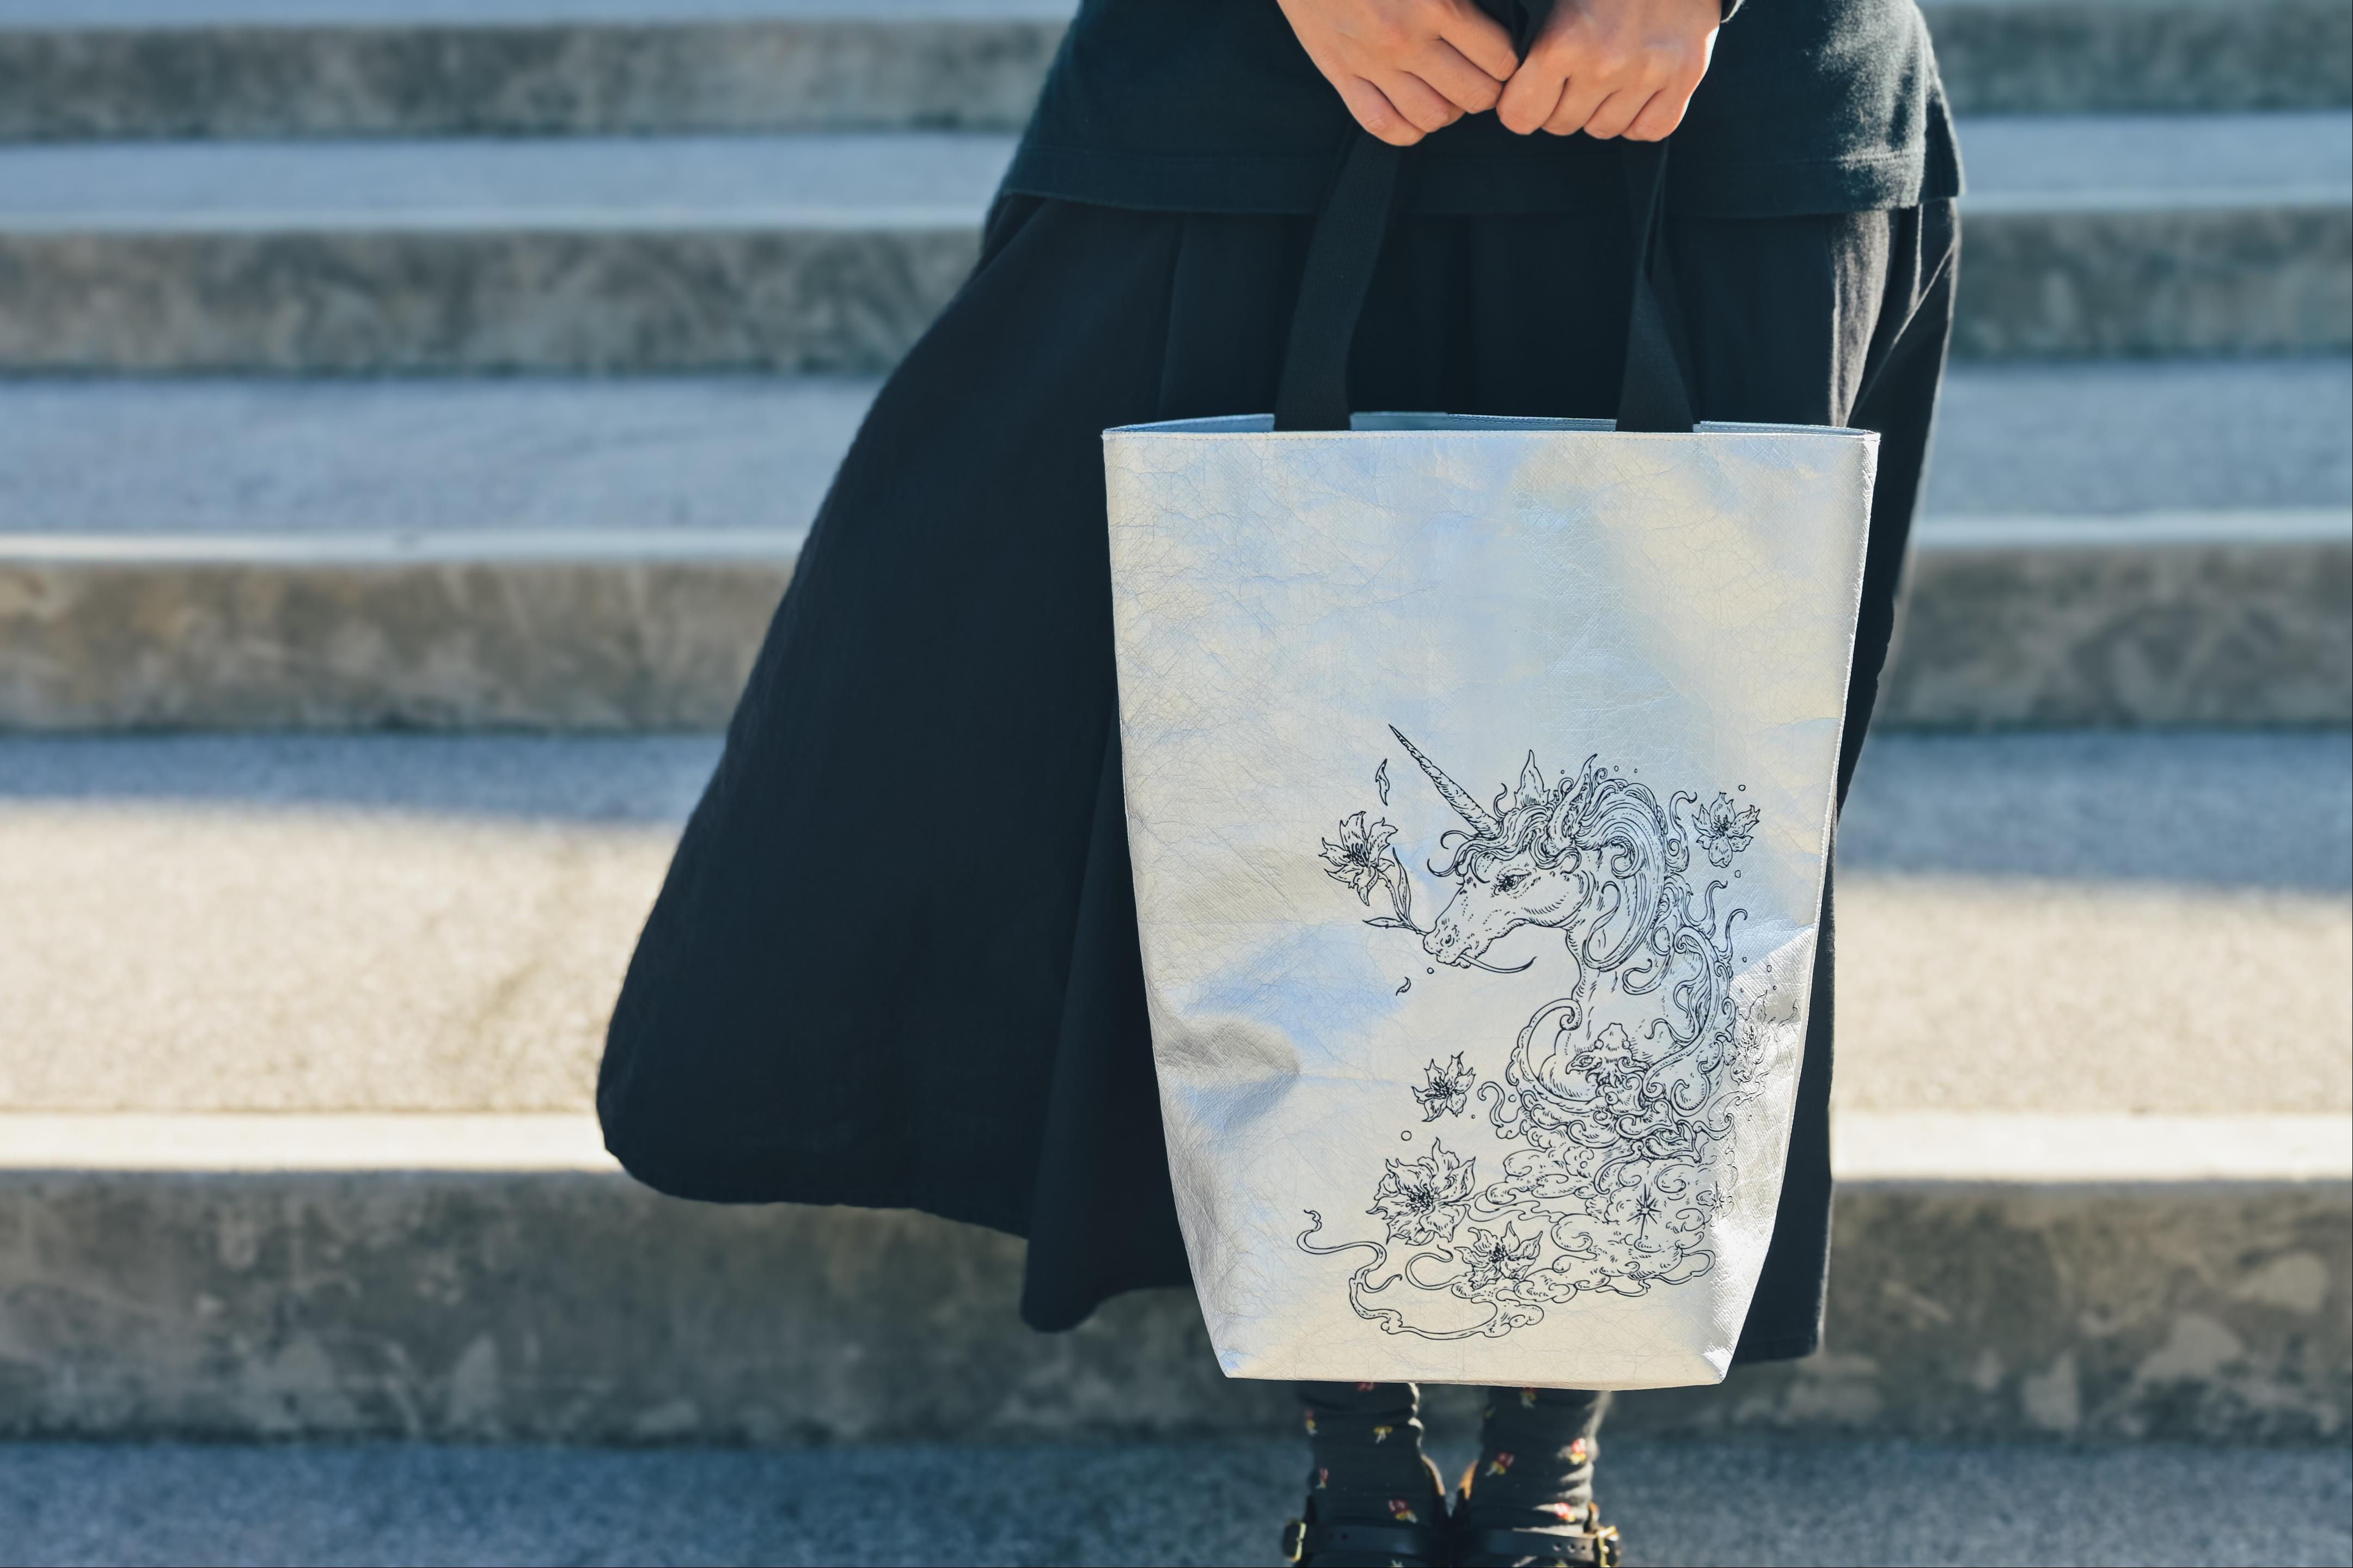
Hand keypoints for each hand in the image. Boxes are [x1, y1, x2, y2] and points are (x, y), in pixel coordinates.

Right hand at [1278, 0, 1521, 146]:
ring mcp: (1371, 63)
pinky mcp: (1340, 75)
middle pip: (1473, 95)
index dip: (1507, 61)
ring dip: (1449, 111)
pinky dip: (1408, 128)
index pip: (1499, 58)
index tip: (1500, 55)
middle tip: (1479, 78)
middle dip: (1485, 91)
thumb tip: (1496, 6)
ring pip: (1433, 117)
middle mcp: (1406, 40)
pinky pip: (1384, 126)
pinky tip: (1414, 113)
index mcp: (1437, 3)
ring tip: (1447, 94)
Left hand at [1495, 0, 1719, 140]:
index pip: (1520, 116)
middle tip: (1572, 74)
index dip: (1520, 106)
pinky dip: (1639, 119)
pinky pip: (1650, 129)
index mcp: (1563, 41)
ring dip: (1599, 111)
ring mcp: (1648, 72)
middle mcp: (1606, 63)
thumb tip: (1506, 82)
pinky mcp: (1686, 75)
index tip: (1529, 90)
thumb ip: (1529, 38)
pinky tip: (1635, 91)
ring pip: (1604, 130)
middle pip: (1561, 125)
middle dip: (1560, 105)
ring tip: (1606, 74)